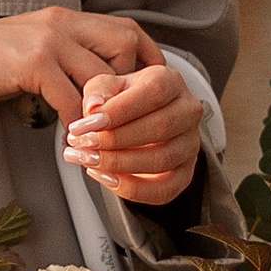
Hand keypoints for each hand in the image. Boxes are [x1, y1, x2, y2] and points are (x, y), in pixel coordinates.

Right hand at [0, 4, 158, 125]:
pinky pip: (70, 99)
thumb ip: (65, 55)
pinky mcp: (32, 64)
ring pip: (102, 78)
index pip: (126, 30)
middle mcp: (63, 23)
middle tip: (127, 118)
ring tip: (101, 138)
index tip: (153, 91)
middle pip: (125, 47)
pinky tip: (69, 139)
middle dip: (133, 87)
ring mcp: (48, 41)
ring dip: (106, 113)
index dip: (147, 59)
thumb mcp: (32, 47)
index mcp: (66, 18)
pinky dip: (75, 124)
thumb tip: (95, 84)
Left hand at [64, 58, 204, 207]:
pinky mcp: (185, 173)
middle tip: (81, 144)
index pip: (152, 93)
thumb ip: (99, 92)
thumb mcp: (107, 86)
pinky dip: (132, 188)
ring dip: (119, 164)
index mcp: (170, 82)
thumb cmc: (123, 100)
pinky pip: (164, 189)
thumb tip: (94, 107)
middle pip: (160, 127)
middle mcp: (187, 112)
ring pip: (162, 159)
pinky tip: (105, 177)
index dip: (118, 111)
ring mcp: (190, 144)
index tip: (84, 125)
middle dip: (114, 140)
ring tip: (86, 160)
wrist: (138, 119)